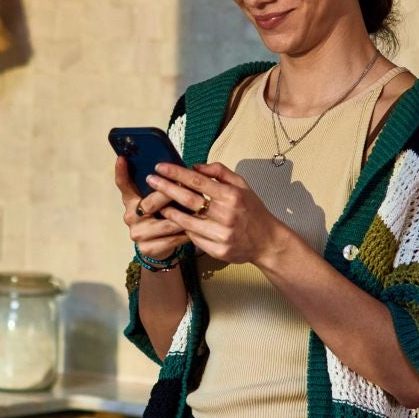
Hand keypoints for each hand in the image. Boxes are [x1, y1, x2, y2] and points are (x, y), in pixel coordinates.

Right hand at [115, 156, 188, 261]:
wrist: (159, 247)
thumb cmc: (162, 215)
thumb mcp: (159, 200)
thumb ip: (162, 186)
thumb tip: (176, 168)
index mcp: (130, 200)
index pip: (123, 185)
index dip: (121, 172)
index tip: (122, 158)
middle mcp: (130, 216)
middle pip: (150, 203)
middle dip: (169, 195)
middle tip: (185, 186)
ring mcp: (137, 233)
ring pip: (166, 222)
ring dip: (184, 216)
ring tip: (198, 209)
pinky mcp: (147, 248)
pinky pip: (172, 238)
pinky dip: (186, 232)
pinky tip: (196, 228)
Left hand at [144, 162, 290, 265]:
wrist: (268, 241)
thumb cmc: (252, 210)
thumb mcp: (242, 185)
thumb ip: (219, 172)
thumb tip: (195, 166)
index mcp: (232, 196)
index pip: (197, 181)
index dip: (176, 173)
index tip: (160, 167)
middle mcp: (227, 215)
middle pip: (188, 200)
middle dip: (166, 189)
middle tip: (151, 181)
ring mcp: (222, 235)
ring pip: (187, 222)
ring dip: (169, 211)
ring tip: (157, 203)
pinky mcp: (219, 251)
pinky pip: (194, 238)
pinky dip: (183, 229)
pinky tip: (175, 222)